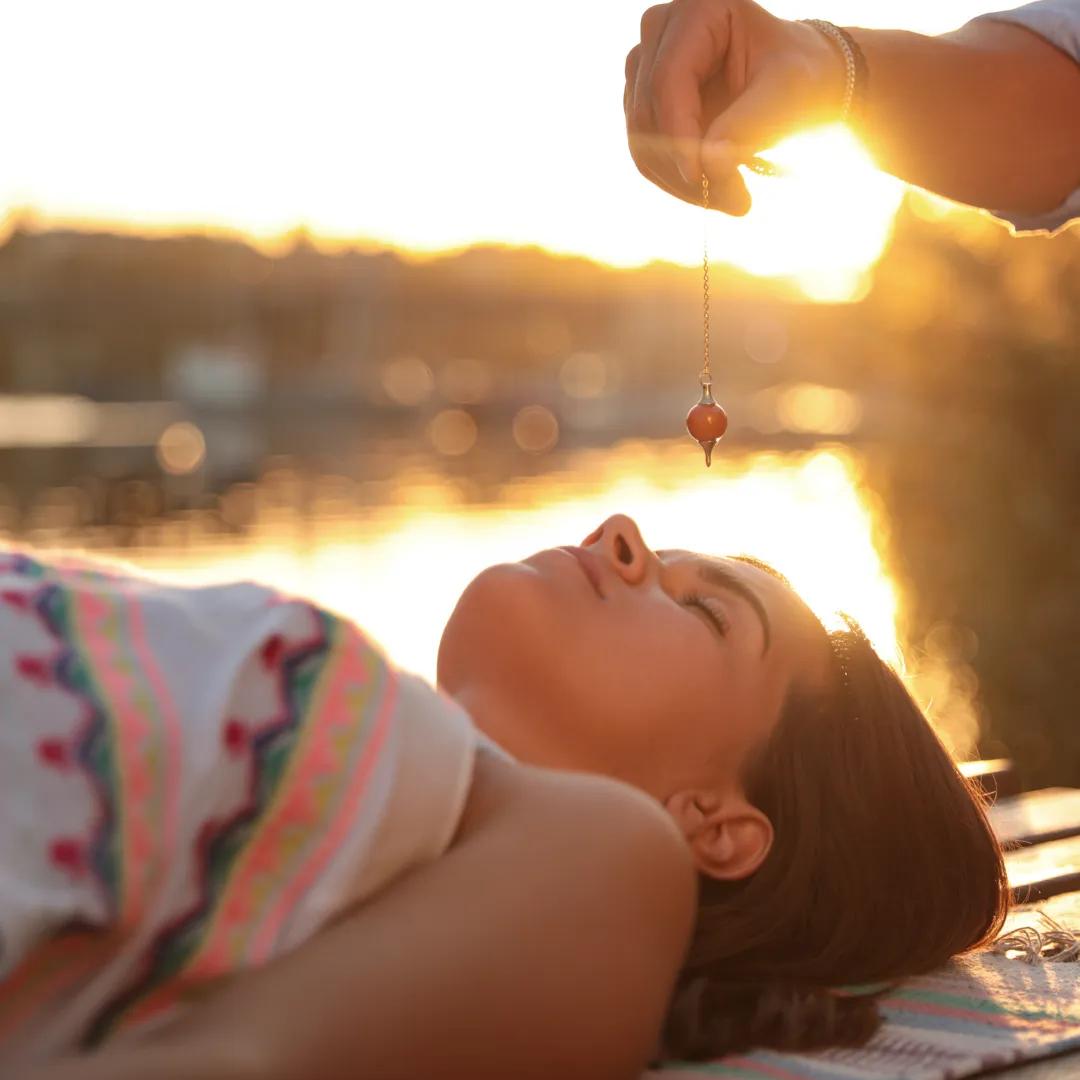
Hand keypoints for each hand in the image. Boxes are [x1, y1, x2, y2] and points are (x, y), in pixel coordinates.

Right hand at [624, 0, 844, 213]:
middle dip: (685, 165)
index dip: (679, 134)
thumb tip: (707, 164)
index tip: (704, 178)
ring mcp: (644, 68)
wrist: (797, 83)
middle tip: (735, 200)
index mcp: (697, 10)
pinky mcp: (642, 104)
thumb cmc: (798, 76)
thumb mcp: (787, 93)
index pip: (668, 80)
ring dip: (681, 181)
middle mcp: (659, 31)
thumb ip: (748, 124)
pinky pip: (646, 154)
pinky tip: (714, 191)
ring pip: (641, 140)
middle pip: (648, 112)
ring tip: (732, 199)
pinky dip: (677, 181)